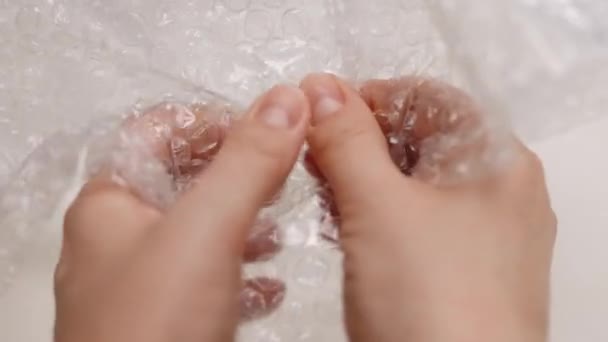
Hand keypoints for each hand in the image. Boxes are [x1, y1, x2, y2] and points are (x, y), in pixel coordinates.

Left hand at [54, 85, 310, 341]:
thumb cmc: (153, 327)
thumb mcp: (206, 231)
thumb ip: (246, 162)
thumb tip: (287, 99)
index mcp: (108, 204)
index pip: (157, 130)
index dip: (212, 118)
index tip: (268, 126)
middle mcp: (115, 241)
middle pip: (181, 181)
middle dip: (236, 173)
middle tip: (285, 172)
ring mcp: (137, 286)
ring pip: (197, 233)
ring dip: (242, 224)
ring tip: (281, 229)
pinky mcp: (162, 325)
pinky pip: (204, 282)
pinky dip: (240, 275)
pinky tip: (270, 288)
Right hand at [300, 74, 556, 341]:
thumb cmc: (432, 298)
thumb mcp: (379, 208)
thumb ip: (347, 140)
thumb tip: (320, 86)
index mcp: (498, 161)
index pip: (432, 98)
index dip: (372, 96)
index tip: (319, 110)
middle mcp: (498, 193)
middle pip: (422, 141)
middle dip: (361, 141)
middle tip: (311, 154)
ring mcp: (481, 237)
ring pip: (413, 185)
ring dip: (362, 179)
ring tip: (319, 190)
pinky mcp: (459, 272)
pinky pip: (414, 223)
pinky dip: (375, 215)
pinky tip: (341, 226)